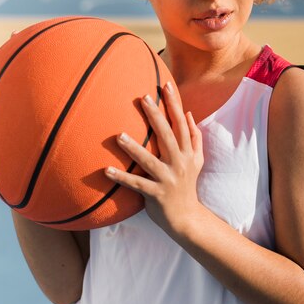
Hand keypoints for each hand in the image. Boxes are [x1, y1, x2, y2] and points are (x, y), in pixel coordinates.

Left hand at [104, 82, 203, 235]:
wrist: (187, 218)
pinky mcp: (156, 194)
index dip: (174, 104)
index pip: (181, 123)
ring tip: (119, 136)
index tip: (166, 85)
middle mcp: (179, 163)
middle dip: (156, 116)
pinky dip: (121, 177)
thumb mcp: (197, 160)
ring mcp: (167, 179)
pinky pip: (136, 184)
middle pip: (167, 136)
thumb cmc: (187, 185)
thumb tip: (189, 113)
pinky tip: (106, 170)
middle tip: (143, 98)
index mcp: (188, 152)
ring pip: (149, 161)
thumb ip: (194, 137)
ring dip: (134, 148)